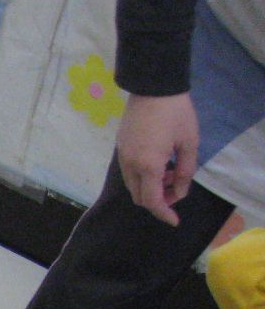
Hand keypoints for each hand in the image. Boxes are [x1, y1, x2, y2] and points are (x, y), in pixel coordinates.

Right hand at [116, 93, 197, 224]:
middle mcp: (130, 166)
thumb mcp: (189, 142)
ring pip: (133, 185)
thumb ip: (185, 171)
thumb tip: (180, 191)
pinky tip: (158, 160)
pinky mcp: (120, 148)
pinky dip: (143, 175)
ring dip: (150, 186)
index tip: (174, 221)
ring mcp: (122, 157)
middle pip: (139, 197)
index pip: (152, 201)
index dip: (163, 213)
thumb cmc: (176, 113)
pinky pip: (129, 172)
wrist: (153, 88)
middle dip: (158, 199)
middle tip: (176, 185)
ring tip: (169, 169)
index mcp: (149, 166)